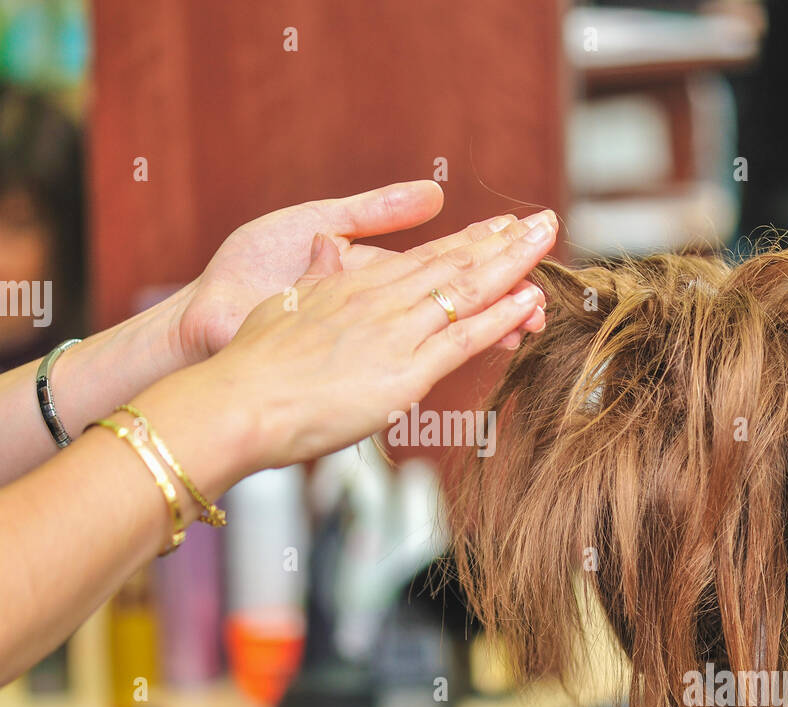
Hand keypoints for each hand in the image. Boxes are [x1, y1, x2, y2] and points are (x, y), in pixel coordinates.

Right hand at [152, 209, 557, 492]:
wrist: (237, 402)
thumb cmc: (251, 365)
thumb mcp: (283, 308)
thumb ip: (315, 280)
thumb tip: (328, 250)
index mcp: (353, 286)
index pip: (424, 258)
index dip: (467, 242)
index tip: (498, 228)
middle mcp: (380, 301)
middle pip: (455, 264)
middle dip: (504, 243)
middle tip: (545, 222)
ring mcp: (395, 334)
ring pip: (467, 292)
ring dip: (514, 266)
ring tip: (550, 243)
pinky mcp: (404, 374)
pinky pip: (463, 341)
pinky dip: (500, 319)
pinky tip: (528, 303)